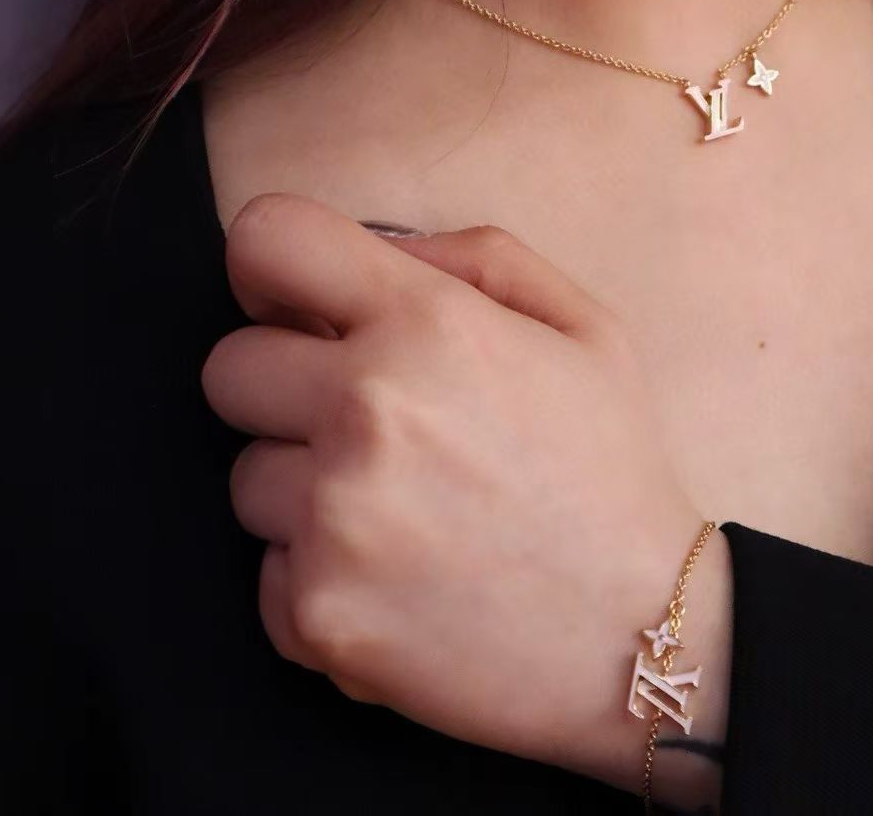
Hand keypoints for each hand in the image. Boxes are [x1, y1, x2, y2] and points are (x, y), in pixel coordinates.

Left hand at [199, 193, 708, 774]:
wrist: (644, 634)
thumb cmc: (612, 470)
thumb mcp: (581, 325)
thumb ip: (473, 257)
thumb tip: (374, 250)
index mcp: (426, 323)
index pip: (267, 238)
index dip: (269, 268)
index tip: (295, 305)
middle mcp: (365, 409)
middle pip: (227, 368)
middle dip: (284, 387)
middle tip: (364, 425)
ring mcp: (333, 517)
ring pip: (246, 476)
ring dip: (304, 491)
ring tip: (402, 514)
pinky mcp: (316, 614)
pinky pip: (264, 574)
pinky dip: (317, 580)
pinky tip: (398, 581)